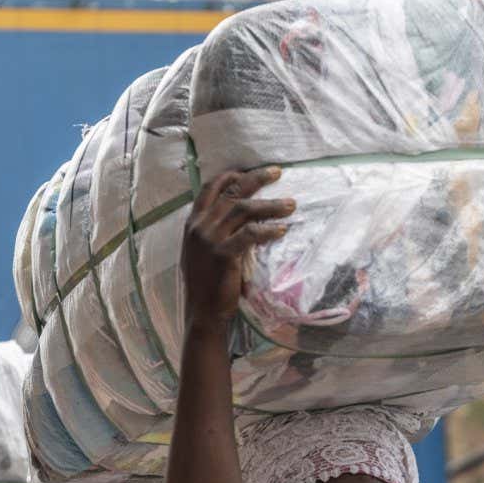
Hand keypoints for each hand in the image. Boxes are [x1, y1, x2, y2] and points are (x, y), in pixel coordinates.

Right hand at [181, 167, 295, 324]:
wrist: (202, 311)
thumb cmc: (205, 284)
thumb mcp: (199, 251)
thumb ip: (210, 231)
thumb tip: (229, 218)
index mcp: (193, 223)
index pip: (210, 188)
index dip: (230, 176)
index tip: (248, 171)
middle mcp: (200, 226)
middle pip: (231, 192)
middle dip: (256, 178)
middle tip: (277, 172)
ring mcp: (210, 239)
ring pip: (243, 209)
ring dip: (270, 204)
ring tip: (291, 204)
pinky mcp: (224, 254)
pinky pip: (250, 234)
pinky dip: (268, 230)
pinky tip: (282, 230)